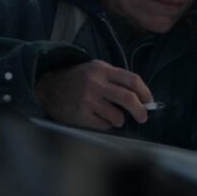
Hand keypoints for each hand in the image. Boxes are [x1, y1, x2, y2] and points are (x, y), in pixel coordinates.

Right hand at [35, 59, 152, 130]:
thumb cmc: (77, 79)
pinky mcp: (80, 115)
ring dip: (119, 119)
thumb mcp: (95, 70)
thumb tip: (141, 97)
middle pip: (128, 98)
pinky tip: (98, 118)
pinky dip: (106, 125)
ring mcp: (87, 99)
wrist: (48, 87)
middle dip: (140, 111)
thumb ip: (115, 80)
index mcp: (102, 69)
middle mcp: (95, 83)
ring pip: (118, 116)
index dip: (145, 92)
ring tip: (111, 115)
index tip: (149, 101)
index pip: (132, 80)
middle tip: (143, 117)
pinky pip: (104, 126)